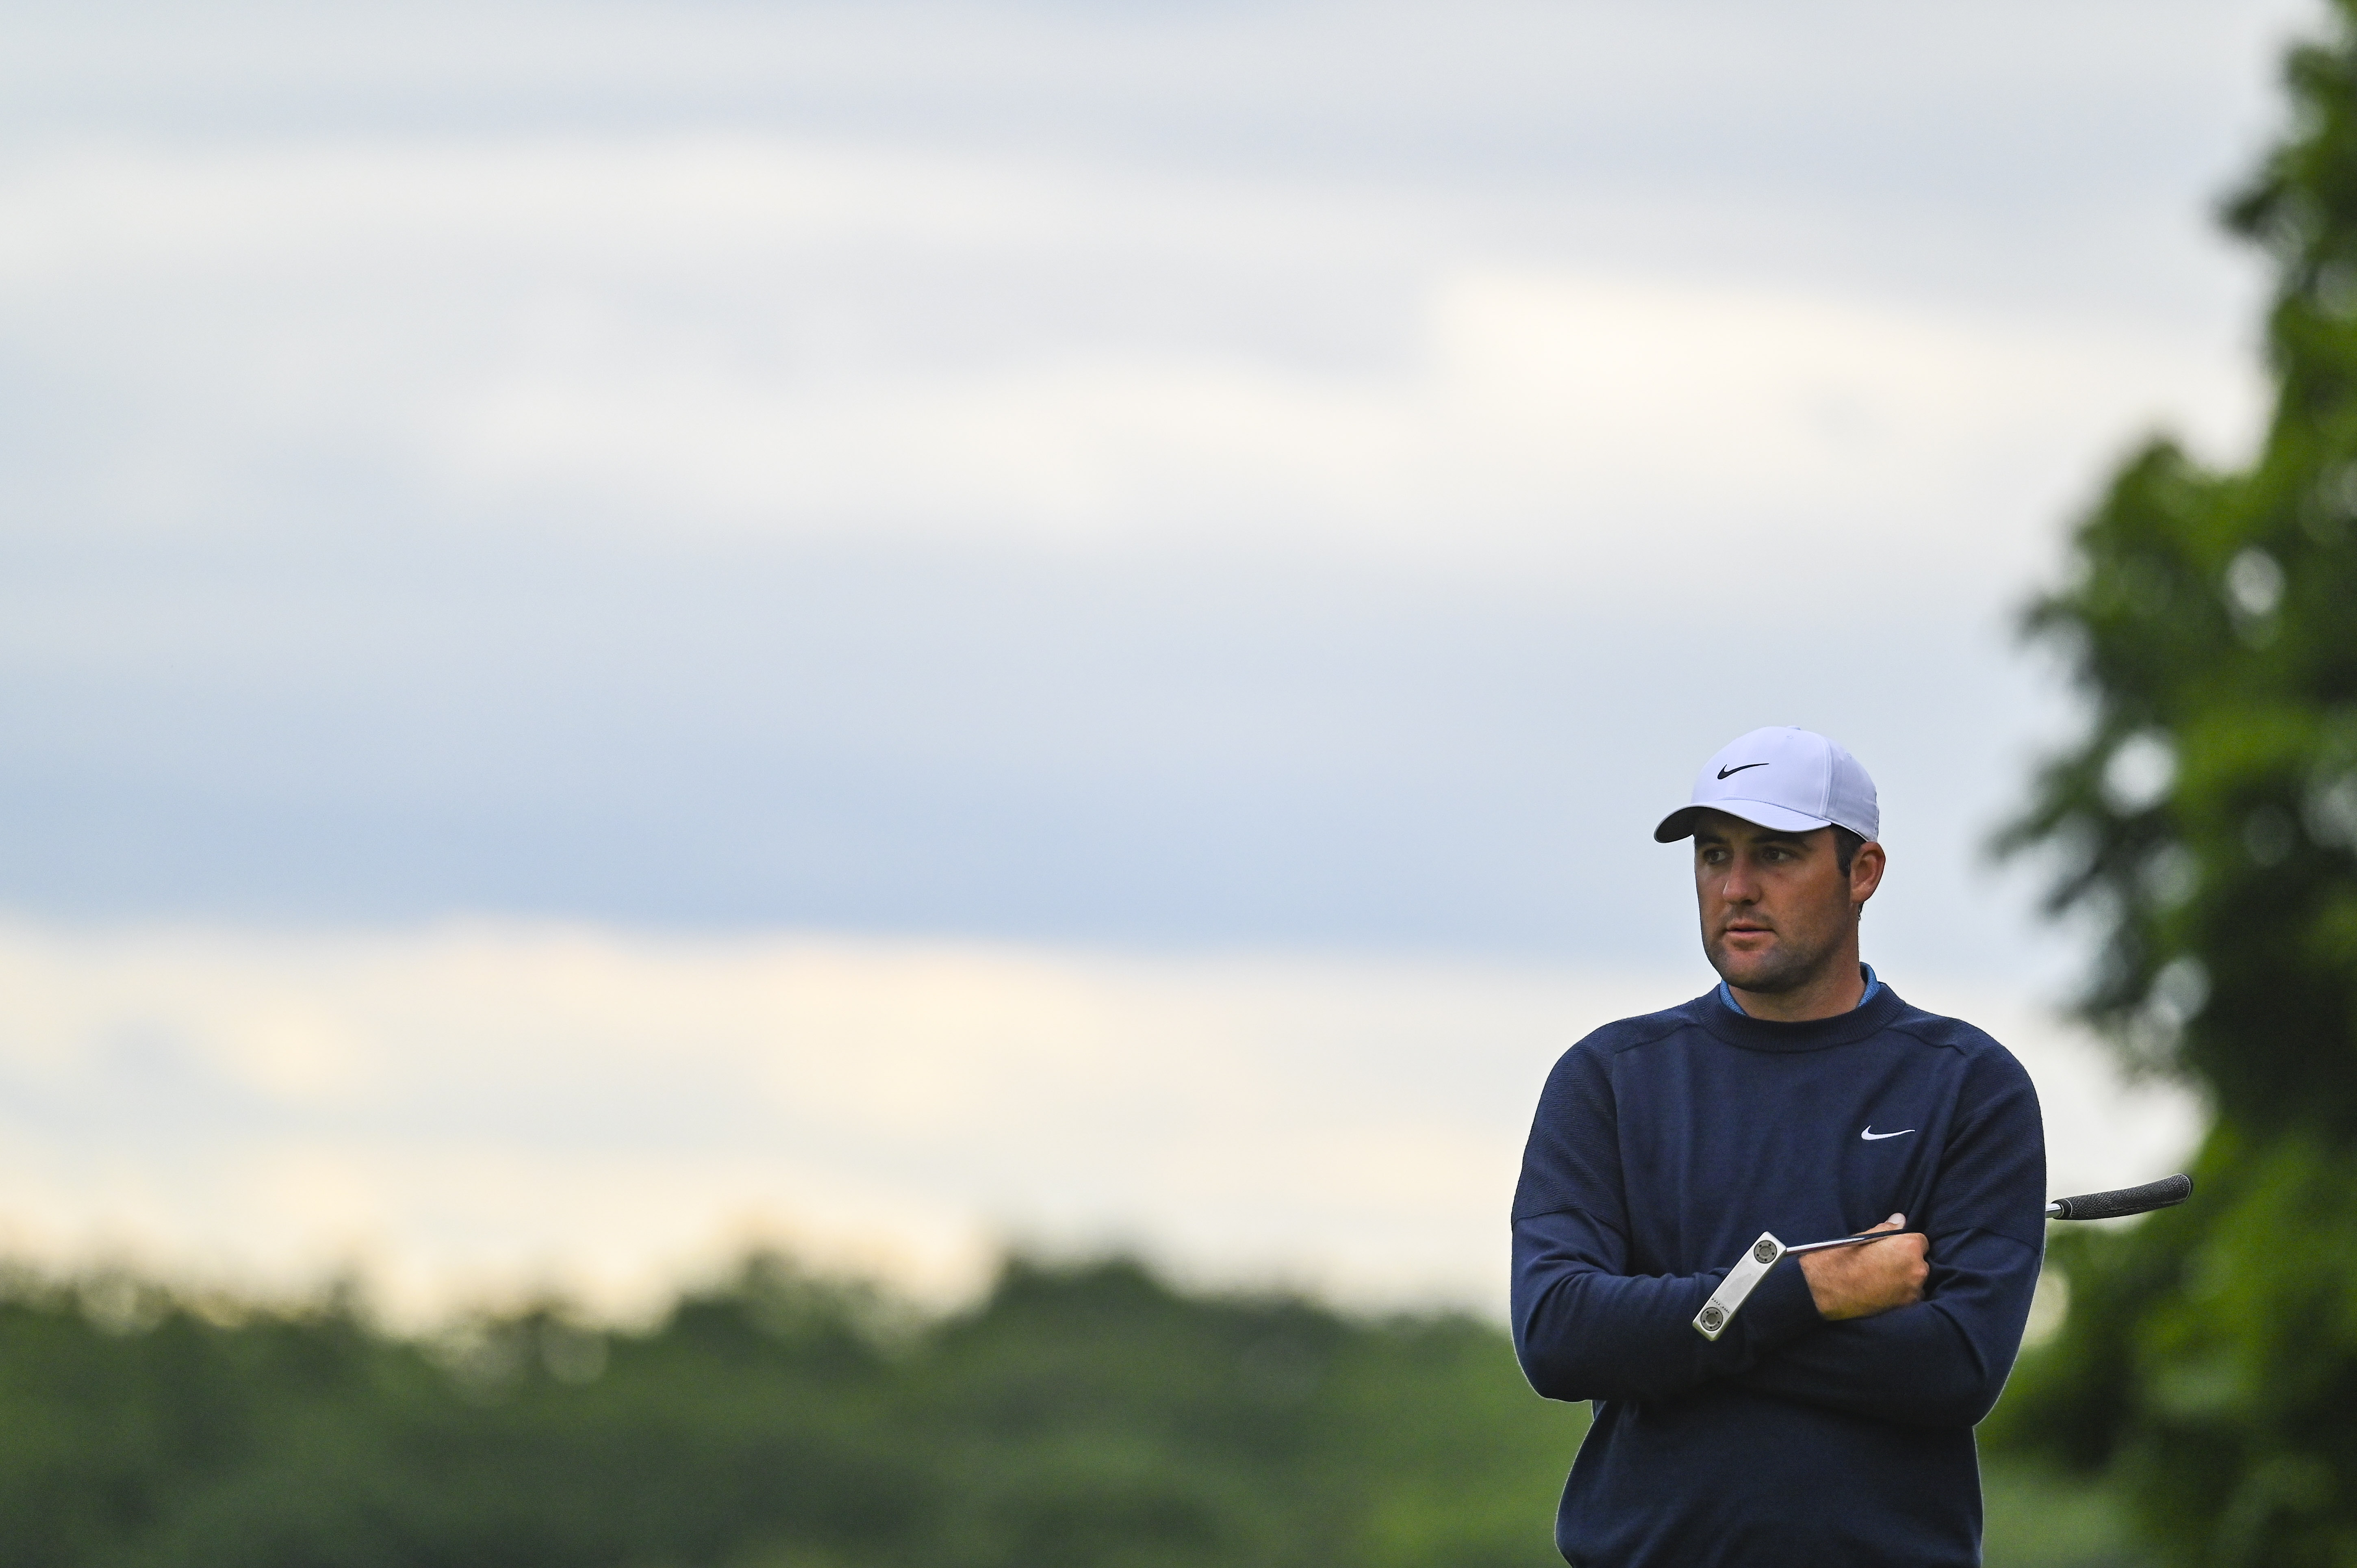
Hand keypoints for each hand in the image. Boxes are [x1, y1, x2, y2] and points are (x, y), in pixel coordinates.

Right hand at [1797, 1214, 1927, 1320]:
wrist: (1823, 1292)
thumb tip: (1900, 1220)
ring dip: (1905, 1278)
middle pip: (1920, 1261)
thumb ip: (1886, 1229)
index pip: (1920, 1240)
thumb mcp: (1860, 1237)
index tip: (1892, 1247)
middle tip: (1884, 1262)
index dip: (1905, 1243)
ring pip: (1916, 1280)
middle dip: (1906, 1260)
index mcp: (1908, 1247)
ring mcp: (1913, 1291)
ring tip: (1882, 1278)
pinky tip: (1883, 1291)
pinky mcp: (1905, 1308)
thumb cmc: (1839, 1260)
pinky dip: (1900, 1293)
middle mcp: (1917, 1269)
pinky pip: (1910, 1295)